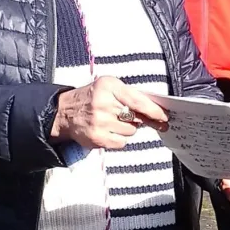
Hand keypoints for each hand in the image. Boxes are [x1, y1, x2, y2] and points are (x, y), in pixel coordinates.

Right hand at [50, 77, 167, 149]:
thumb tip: (154, 109)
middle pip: (137, 117)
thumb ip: (130, 95)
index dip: (154, 110)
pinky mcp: (98, 138)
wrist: (66, 112)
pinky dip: (119, 138)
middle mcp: (104, 104)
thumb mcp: (109, 86)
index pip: (138, 101)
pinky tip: (110, 131)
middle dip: (142, 119)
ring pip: (131, 131)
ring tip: (114, 121)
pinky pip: (122, 142)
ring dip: (127, 128)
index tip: (164, 116)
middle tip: (144, 120)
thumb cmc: (91, 98)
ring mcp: (100, 123)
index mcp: (109, 87)